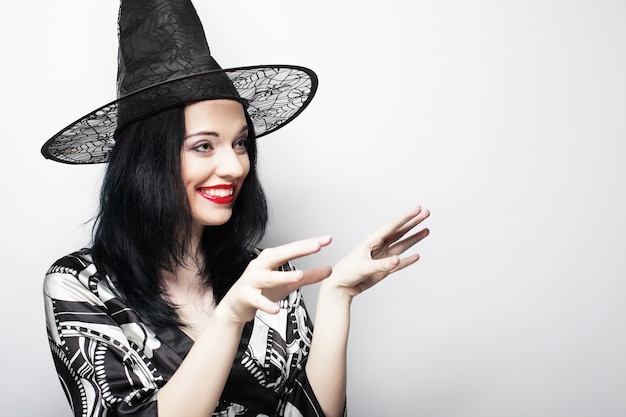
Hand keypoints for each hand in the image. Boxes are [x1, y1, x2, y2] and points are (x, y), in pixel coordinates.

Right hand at [215, 236, 332, 324]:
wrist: (235, 306)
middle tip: (317, 246)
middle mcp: (260, 265)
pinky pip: (257, 300)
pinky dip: (266, 305)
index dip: (309, 243)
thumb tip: (330, 269)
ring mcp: (252, 280)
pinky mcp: (246, 296)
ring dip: (283, 276)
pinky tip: (276, 310)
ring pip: (268, 277)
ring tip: (299, 276)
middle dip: (298, 249)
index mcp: (271, 258)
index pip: (293, 248)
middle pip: (280, 255)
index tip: (327, 239)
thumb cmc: (262, 290)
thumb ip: (308, 276)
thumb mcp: (288, 283)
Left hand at [328, 206, 429, 298]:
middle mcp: (378, 246)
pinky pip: (399, 263)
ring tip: (426, 230)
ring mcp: (382, 257)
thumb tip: (398, 260)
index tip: (418, 209)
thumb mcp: (364, 267)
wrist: (340, 287)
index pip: (392, 226)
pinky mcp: (383, 269)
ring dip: (414, 238)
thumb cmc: (346, 273)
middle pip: (400, 232)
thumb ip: (382, 264)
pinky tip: (417, 256)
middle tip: (426, 212)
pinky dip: (408, 260)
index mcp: (372, 241)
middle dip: (413, 222)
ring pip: (401, 245)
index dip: (406, 217)